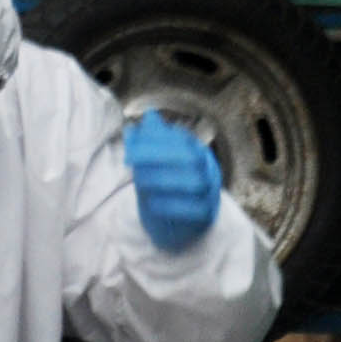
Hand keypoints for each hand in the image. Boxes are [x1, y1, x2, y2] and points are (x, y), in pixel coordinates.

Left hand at [124, 112, 221, 251]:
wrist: (177, 226)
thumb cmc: (166, 189)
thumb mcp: (155, 164)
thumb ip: (151, 141)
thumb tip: (148, 115)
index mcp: (197, 152)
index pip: (182, 140)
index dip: (156, 140)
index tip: (129, 147)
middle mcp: (208, 170)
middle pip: (192, 158)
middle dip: (159, 157)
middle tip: (132, 164)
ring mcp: (210, 193)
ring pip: (197, 183)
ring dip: (164, 180)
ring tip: (139, 182)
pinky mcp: (206, 216)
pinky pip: (195, 210)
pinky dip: (172, 206)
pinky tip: (151, 203)